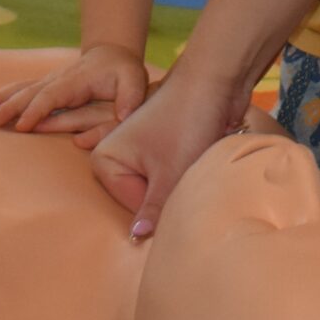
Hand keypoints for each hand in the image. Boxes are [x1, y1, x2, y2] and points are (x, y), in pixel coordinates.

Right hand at [0, 45, 148, 145]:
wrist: (113, 55)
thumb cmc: (124, 71)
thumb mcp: (134, 80)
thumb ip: (131, 96)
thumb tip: (124, 115)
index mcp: (76, 80)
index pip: (53, 96)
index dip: (38, 110)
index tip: (22, 125)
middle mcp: (58, 80)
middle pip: (31, 93)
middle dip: (11, 106)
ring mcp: (50, 82)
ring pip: (22, 90)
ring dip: (2, 100)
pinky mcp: (46, 86)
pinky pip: (21, 91)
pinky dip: (3, 96)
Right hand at [89, 62, 250, 239]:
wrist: (214, 81)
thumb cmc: (187, 122)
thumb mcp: (169, 173)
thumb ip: (152, 210)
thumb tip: (138, 238)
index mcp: (105, 159)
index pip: (132, 206)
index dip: (159, 201)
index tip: (177, 179)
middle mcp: (116, 154)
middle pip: (142, 198)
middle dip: (168, 193)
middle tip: (186, 171)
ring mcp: (138, 150)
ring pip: (158, 187)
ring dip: (178, 183)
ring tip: (193, 161)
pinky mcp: (159, 147)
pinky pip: (168, 174)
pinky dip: (183, 172)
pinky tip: (196, 156)